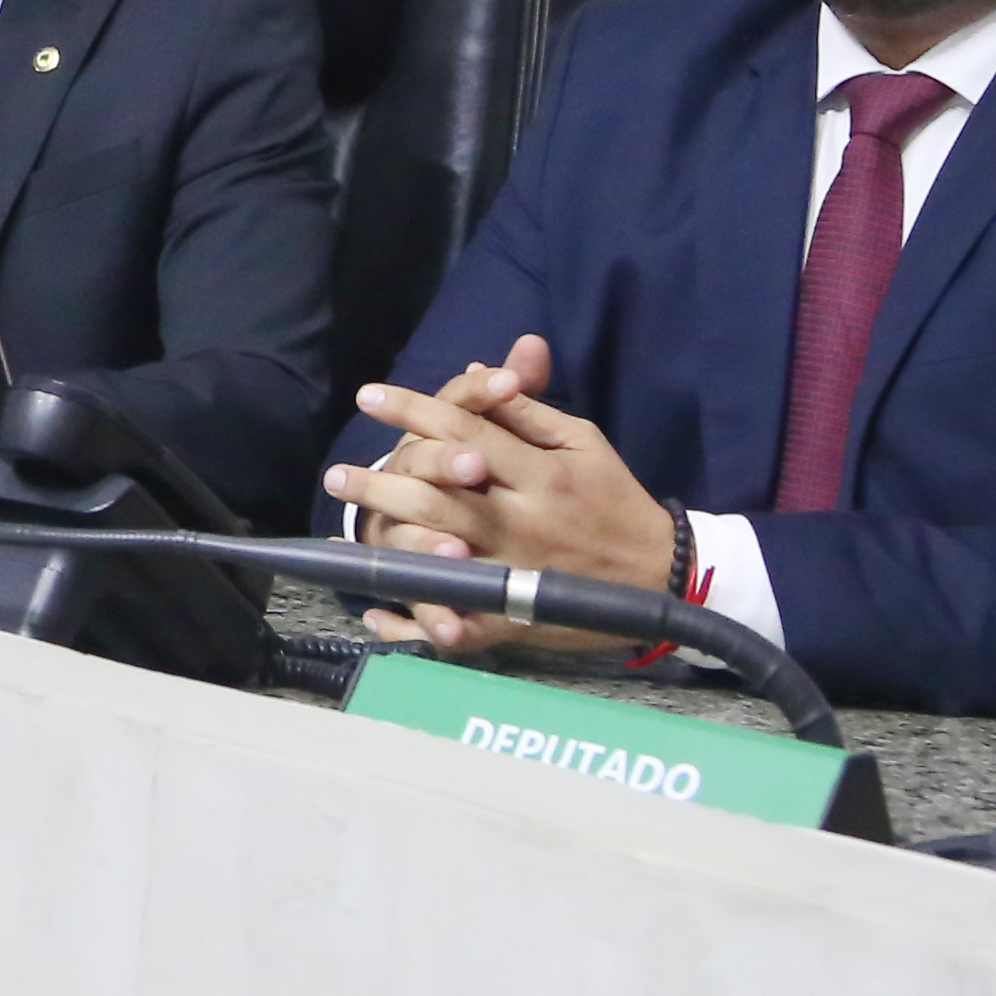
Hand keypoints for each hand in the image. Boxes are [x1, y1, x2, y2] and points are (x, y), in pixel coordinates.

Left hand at [323, 336, 676, 653]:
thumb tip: (480, 370)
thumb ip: (528, 410)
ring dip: (388, 545)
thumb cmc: (613, 498)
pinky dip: (417, 623)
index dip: (414, 410)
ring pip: (441, 558)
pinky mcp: (515, 617)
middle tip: (336, 473)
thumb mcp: (582, 442)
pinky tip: (379, 612)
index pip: (465, 431)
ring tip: (346, 531)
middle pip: (441, 497)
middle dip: (383, 482)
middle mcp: (522, 523)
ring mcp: (515, 574)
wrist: (659, 573)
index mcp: (540, 474)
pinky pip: (459, 626)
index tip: (369, 396)